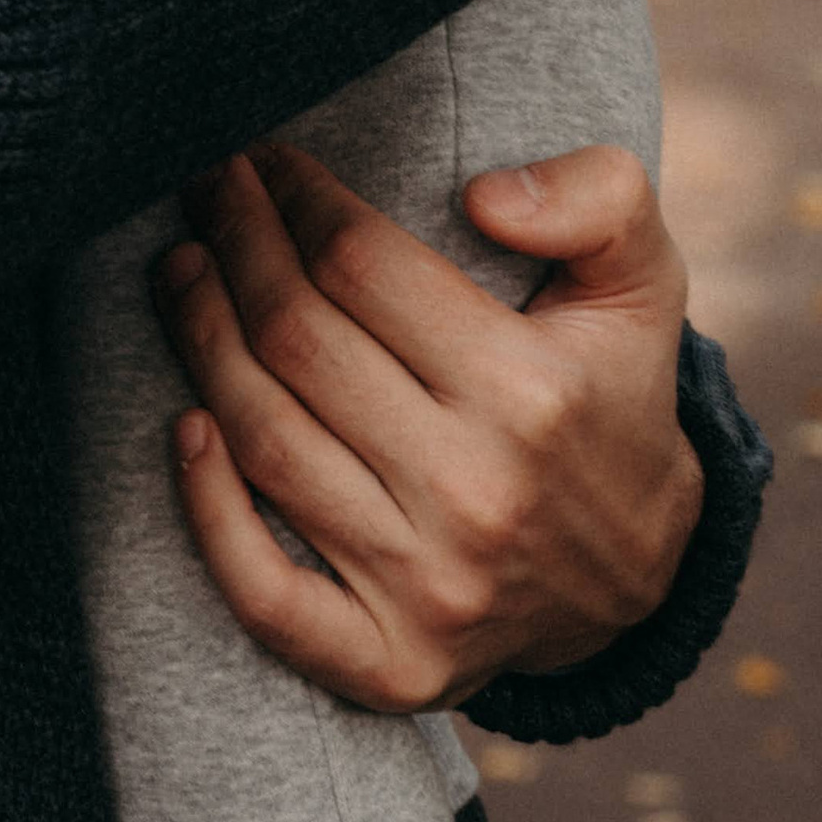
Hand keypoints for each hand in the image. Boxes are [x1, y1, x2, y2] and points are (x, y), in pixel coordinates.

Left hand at [156, 140, 702, 710]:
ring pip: (267, 442)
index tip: (263, 156)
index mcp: (532, 394)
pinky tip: (182, 427)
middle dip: (233, 246)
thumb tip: (482, 196)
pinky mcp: (393, 665)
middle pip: (298, 341)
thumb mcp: (642, 282)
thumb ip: (597, 200)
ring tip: (179, 270)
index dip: (294, 197)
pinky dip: (209, 514)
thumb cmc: (609, 394)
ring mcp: (431, 591)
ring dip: (200, 342)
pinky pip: (266, 595)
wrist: (637, 577)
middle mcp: (478, 495)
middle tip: (204, 188)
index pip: (361, 266)